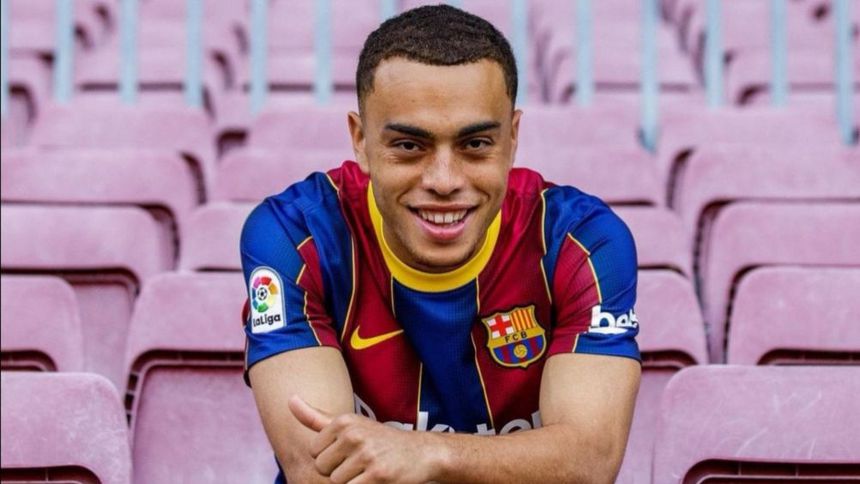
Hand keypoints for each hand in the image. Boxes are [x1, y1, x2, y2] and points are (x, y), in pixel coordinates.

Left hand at [289, 396, 443, 483]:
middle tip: (361, 463)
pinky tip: (377, 479)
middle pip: (322, 469)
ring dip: (352, 482)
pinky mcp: (378, 475)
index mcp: (344, 421)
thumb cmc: (380, 441)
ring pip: (336, 482)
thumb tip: (289, 399)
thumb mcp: (349, 425)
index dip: (330, 458)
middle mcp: (354, 434)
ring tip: (369, 471)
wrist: (422, 453)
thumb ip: (315, 417)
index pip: (314, 452)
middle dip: (339, 472)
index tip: (350, 452)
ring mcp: (366, 454)